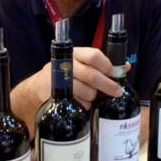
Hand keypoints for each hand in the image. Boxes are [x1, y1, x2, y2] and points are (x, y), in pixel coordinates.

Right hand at [10, 47, 128, 139]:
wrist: (34, 90)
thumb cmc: (64, 76)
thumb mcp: (80, 66)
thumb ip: (101, 66)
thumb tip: (125, 66)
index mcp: (74, 54)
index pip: (93, 55)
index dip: (107, 65)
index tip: (114, 73)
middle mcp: (65, 64)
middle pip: (91, 75)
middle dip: (107, 85)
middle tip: (116, 92)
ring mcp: (57, 79)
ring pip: (86, 91)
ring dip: (92, 98)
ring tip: (90, 98)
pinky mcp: (52, 94)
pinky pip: (76, 103)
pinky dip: (82, 106)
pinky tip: (80, 103)